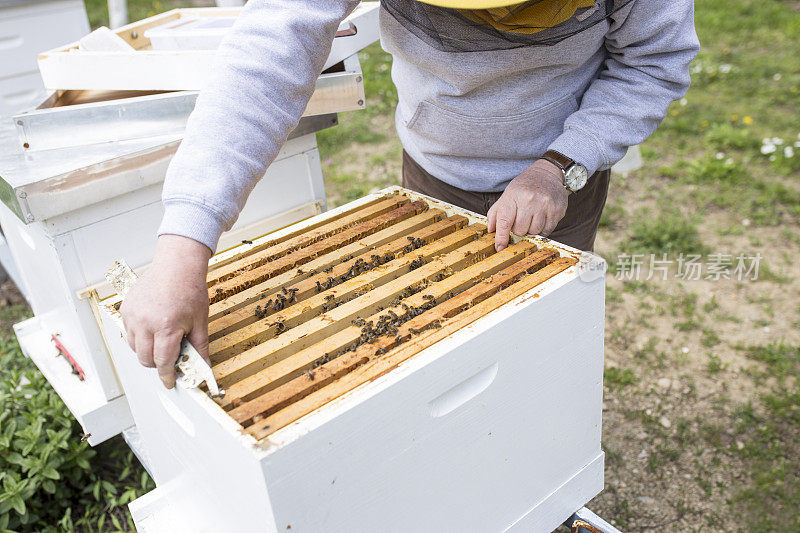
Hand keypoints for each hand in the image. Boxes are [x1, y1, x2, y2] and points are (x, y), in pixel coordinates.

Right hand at [120, 235, 211, 387]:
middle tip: (170, 358)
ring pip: (135, 348)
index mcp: (166, 327)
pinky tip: (153, 328)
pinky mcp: (126, 309)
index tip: (170, 382)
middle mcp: (145, 323)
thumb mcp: (200, 321)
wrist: (177, 265)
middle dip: (158, 364)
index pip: (163, 362)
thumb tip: (204, 367)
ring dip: (147, 351)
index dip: (167, 375)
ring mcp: (133, 316)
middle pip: (145, 359)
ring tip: (162, 341)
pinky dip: (139, 337)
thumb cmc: (189, 289)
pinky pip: (129, 333)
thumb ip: (200, 347)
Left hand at [487, 159, 568, 250]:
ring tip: (532, 217)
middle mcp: (529, 200)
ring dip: (531, 229)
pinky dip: (542, 229)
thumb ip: (496, 213)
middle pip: (520, 230)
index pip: (505, 221)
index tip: (499, 247)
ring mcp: (545, 205)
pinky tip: (541, 218)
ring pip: (534, 232)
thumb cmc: (524, 187)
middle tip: (521, 218)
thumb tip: (491, 230)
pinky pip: (546, 231)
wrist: (547, 174)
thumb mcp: (507, 195)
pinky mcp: (557, 210)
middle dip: (518, 229)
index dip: (501, 237)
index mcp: (513, 196)